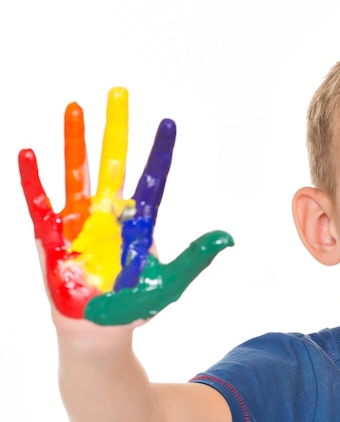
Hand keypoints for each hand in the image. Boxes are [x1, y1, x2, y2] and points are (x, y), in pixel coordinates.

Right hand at [19, 87, 232, 324]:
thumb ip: (195, 258)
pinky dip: (35, 180)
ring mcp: (80, 222)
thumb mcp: (170, 283)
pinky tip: (29, 153)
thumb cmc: (135, 306)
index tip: (169, 122)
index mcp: (141, 222)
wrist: (99, 329)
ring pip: (78, 172)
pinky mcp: (53, 237)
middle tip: (119, 92)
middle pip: (114, 162)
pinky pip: (41, 203)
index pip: (153, 179)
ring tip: (75, 107)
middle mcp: (111, 214)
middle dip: (116, 128)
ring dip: (75, 141)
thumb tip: (229, 237)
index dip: (161, 152)